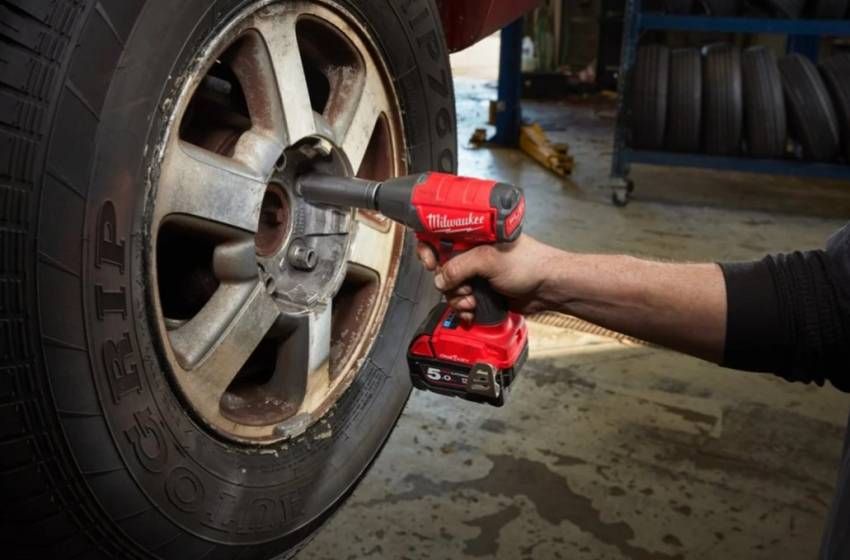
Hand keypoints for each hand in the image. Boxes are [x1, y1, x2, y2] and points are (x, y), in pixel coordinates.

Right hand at [416, 234, 560, 321]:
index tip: (429, 262)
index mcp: (473, 235)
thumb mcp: (489, 260)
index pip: (439, 236)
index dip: (429, 248)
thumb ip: (459, 267)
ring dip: (458, 298)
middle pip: (442, 267)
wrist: (548, 289)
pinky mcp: (482, 291)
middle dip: (448, 282)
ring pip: (450, 288)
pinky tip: (473, 311)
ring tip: (473, 300)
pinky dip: (464, 308)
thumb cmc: (529, 264)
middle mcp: (472, 252)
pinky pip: (461, 301)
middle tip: (462, 287)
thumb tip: (439, 279)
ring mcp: (477, 273)